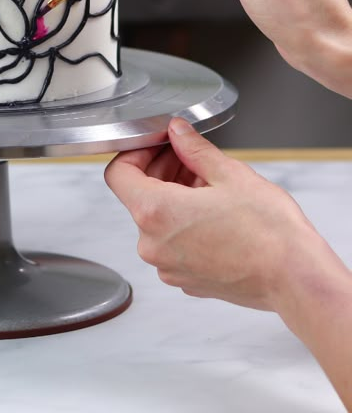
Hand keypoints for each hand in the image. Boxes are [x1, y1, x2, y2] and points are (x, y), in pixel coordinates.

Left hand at [105, 118, 333, 310]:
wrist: (295, 279)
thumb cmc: (268, 231)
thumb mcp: (228, 173)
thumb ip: (193, 149)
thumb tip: (177, 132)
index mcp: (155, 213)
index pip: (118, 174)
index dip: (135, 152)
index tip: (157, 145)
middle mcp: (153, 245)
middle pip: (139, 196)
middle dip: (163, 171)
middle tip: (192, 159)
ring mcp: (169, 268)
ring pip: (158, 220)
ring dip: (176, 197)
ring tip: (211, 186)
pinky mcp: (187, 281)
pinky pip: (173, 244)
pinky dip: (186, 224)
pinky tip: (216, 214)